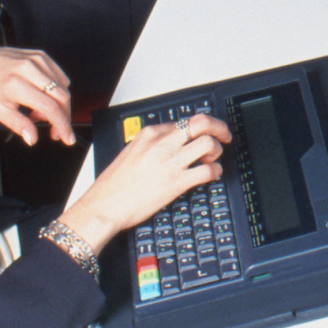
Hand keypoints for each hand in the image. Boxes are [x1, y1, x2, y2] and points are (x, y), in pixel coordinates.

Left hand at [0, 45, 74, 146]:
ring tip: (38, 113)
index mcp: (16, 84)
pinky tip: (42, 98)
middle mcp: (29, 69)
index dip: (62, 125)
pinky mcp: (41, 55)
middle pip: (62, 96)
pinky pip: (59, 77)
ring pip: (63, 87)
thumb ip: (17, 124)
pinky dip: (56, 91)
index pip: (49, 107)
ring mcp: (36, 59)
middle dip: (64, 117)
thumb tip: (32, 138)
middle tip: (55, 131)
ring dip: (58, 105)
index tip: (68, 138)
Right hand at [58, 112, 229, 255]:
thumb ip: (151, 145)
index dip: (197, 130)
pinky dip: (216, 171)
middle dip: (218, 128)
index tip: (203, 135)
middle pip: (201, 123)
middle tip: (224, 136)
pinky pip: (208, 170)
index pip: (184, 122)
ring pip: (209, 143)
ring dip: (217, 151)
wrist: (103, 206)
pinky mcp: (177, 181)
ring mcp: (171, 161)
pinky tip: (212, 174)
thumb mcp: (131, 153)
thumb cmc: (114, 185)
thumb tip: (170, 145)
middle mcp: (162, 144)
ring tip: (212, 159)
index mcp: (150, 134)